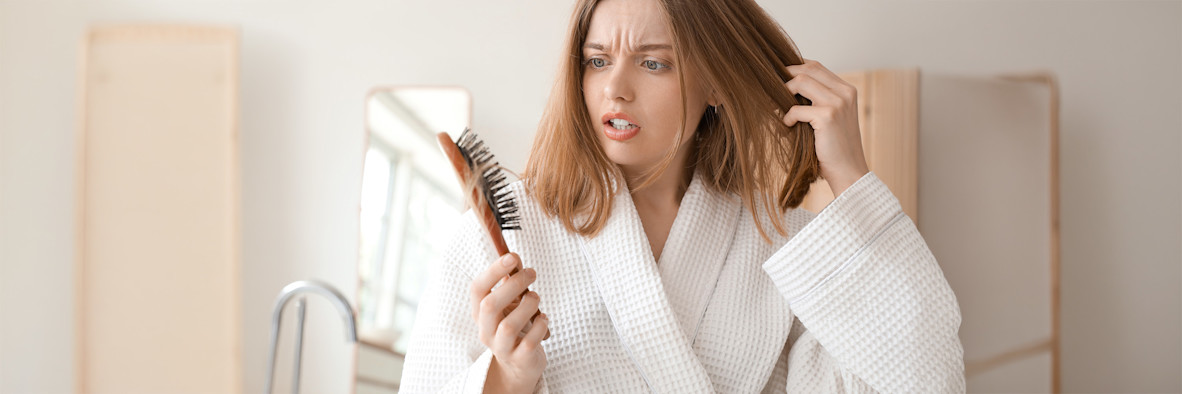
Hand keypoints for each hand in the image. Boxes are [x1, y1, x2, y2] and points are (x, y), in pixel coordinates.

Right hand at [470, 253, 548, 392]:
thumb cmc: (516, 328)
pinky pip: (528, 342)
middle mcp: (486, 331)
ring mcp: (501, 347)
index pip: (477, 289)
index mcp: (480, 313)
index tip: (512, 257)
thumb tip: (514, 260)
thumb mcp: (510, 305)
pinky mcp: (519, 359)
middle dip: (513, 285)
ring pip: (508, 326)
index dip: (493, 271)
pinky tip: (544, 318)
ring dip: (527, 306)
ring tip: (536, 298)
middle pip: (490, 305)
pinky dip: (540, 326)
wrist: (520, 366)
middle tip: (532, 273)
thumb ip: (510, 285)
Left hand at [781, 59, 869, 196]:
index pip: (816, 66)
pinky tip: (788, 125)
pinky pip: (796, 108)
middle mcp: (845, 92)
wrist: (849, 171)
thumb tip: (789, 86)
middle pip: (808, 68)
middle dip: (786, 75)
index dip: (794, 67)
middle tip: (772, 89)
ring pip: (800, 81)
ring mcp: (837, 103)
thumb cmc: (835, 146)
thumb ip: (819, 99)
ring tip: (778, 107)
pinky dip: (788, 116)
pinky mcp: (827, 116)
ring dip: (784, 93)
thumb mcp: (832, 116)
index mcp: (847, 90)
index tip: (779, 76)